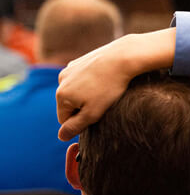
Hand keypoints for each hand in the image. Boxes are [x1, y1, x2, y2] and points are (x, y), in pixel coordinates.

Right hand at [56, 29, 175, 140]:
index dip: (81, 121)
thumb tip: (61, 137)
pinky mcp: (81, 60)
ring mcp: (71, 68)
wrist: (123, 57)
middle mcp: (61, 80)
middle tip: (103, 100)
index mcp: (60, 94)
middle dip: (84, 106)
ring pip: (77, 90)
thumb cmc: (109, 87)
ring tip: (106, 88)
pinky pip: (84, 78)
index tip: (97, 112)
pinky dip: (93, 81)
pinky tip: (106, 78)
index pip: (64, 119)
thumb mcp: (92, 113)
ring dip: (89, 93)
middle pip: (70, 103)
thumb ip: (74, 127)